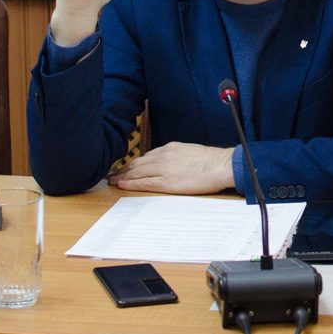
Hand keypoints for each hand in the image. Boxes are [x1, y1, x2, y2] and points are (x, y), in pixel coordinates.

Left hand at [109, 142, 234, 194]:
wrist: (220, 165)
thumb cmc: (211, 161)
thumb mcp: (192, 152)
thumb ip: (179, 156)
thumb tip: (174, 163)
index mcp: (170, 149)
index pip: (147, 156)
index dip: (135, 163)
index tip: (127, 168)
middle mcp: (163, 156)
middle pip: (137, 163)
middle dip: (123, 169)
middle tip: (112, 175)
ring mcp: (163, 169)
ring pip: (136, 172)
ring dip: (122, 176)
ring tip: (112, 181)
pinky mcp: (166, 181)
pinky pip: (143, 182)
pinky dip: (130, 183)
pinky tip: (122, 185)